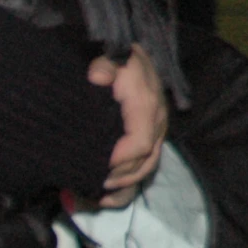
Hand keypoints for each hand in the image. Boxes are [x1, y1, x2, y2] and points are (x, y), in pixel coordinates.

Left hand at [90, 47, 168, 206]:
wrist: (127, 50)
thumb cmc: (115, 56)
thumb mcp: (108, 55)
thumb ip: (103, 66)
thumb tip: (99, 76)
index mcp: (146, 105)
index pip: (139, 142)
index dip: (119, 161)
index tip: (94, 167)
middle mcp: (156, 121)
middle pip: (145, 161)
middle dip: (119, 178)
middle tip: (91, 186)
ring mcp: (155, 130)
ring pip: (148, 166)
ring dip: (124, 185)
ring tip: (97, 197)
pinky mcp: (150, 135)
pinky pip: (146, 163)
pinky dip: (128, 183)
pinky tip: (108, 197)